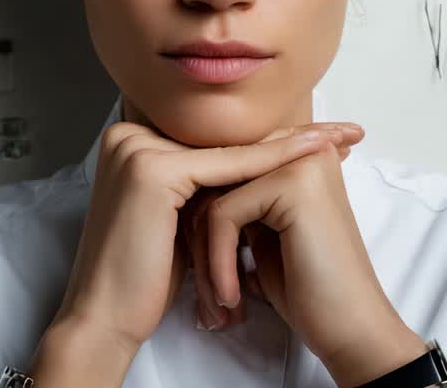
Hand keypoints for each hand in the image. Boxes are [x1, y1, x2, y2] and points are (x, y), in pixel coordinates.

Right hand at [44, 120, 364, 366]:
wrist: (105, 316)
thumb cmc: (142, 276)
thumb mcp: (177, 216)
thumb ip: (202, 185)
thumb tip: (250, 166)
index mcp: (129, 141)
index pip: (214, 138)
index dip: (268, 137)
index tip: (320, 134)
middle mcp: (128, 136)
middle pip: (226, 139)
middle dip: (288, 134)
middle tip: (341, 131)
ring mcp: (137, 149)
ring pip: (232, 149)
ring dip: (292, 142)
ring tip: (340, 138)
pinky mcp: (153, 171)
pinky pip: (229, 167)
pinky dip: (276, 161)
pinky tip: (313, 151)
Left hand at [190, 127, 428, 386]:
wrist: (352, 330)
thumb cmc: (309, 290)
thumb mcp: (264, 234)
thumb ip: (238, 202)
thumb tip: (186, 188)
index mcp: (300, 155)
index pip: (223, 173)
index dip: (202, 225)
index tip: (205, 277)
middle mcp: (303, 149)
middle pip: (213, 182)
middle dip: (198, 242)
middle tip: (207, 298)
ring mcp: (301, 162)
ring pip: (211, 198)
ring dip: (204, 258)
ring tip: (217, 304)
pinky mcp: (294, 184)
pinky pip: (222, 215)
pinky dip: (218, 263)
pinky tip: (232, 298)